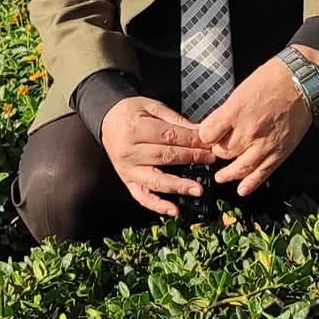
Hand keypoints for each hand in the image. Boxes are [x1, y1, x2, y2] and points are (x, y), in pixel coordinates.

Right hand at [102, 97, 218, 218]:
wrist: (107, 120)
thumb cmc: (131, 112)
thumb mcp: (152, 107)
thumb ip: (176, 120)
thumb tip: (201, 132)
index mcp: (135, 129)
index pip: (169, 137)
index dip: (192, 141)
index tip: (209, 144)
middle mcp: (129, 151)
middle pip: (166, 157)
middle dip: (192, 158)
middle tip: (211, 159)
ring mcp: (128, 169)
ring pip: (156, 181)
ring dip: (179, 186)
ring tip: (198, 189)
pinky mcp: (127, 181)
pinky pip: (142, 197)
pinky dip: (158, 206)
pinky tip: (174, 211)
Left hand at [192, 56, 316, 198]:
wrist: (302, 82)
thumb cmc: (272, 79)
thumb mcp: (240, 90)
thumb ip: (228, 112)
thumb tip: (217, 126)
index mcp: (235, 111)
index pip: (207, 135)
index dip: (205, 136)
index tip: (207, 136)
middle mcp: (248, 130)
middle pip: (222, 152)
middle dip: (217, 152)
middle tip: (218, 150)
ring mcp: (264, 144)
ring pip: (239, 168)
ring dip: (228, 174)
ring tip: (221, 176)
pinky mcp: (279, 152)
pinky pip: (262, 172)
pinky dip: (251, 184)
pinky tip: (242, 189)